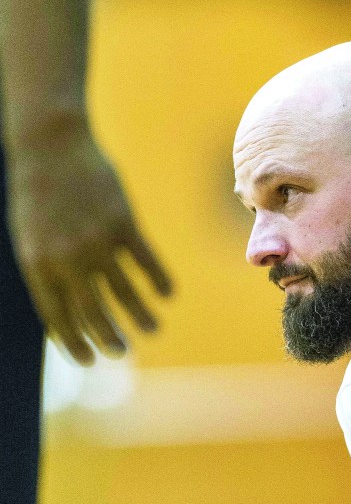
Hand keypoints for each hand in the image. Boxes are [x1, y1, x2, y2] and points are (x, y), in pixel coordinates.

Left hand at [4, 121, 172, 363]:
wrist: (50, 143)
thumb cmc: (39, 194)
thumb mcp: (32, 236)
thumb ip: (51, 273)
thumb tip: (78, 315)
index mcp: (38, 265)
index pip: (59, 319)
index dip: (75, 344)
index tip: (92, 360)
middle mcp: (67, 259)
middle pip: (94, 313)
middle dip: (111, 338)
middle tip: (123, 351)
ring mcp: (97, 242)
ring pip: (125, 293)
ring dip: (141, 317)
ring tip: (152, 329)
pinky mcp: (123, 224)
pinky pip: (146, 264)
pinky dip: (159, 283)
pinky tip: (166, 294)